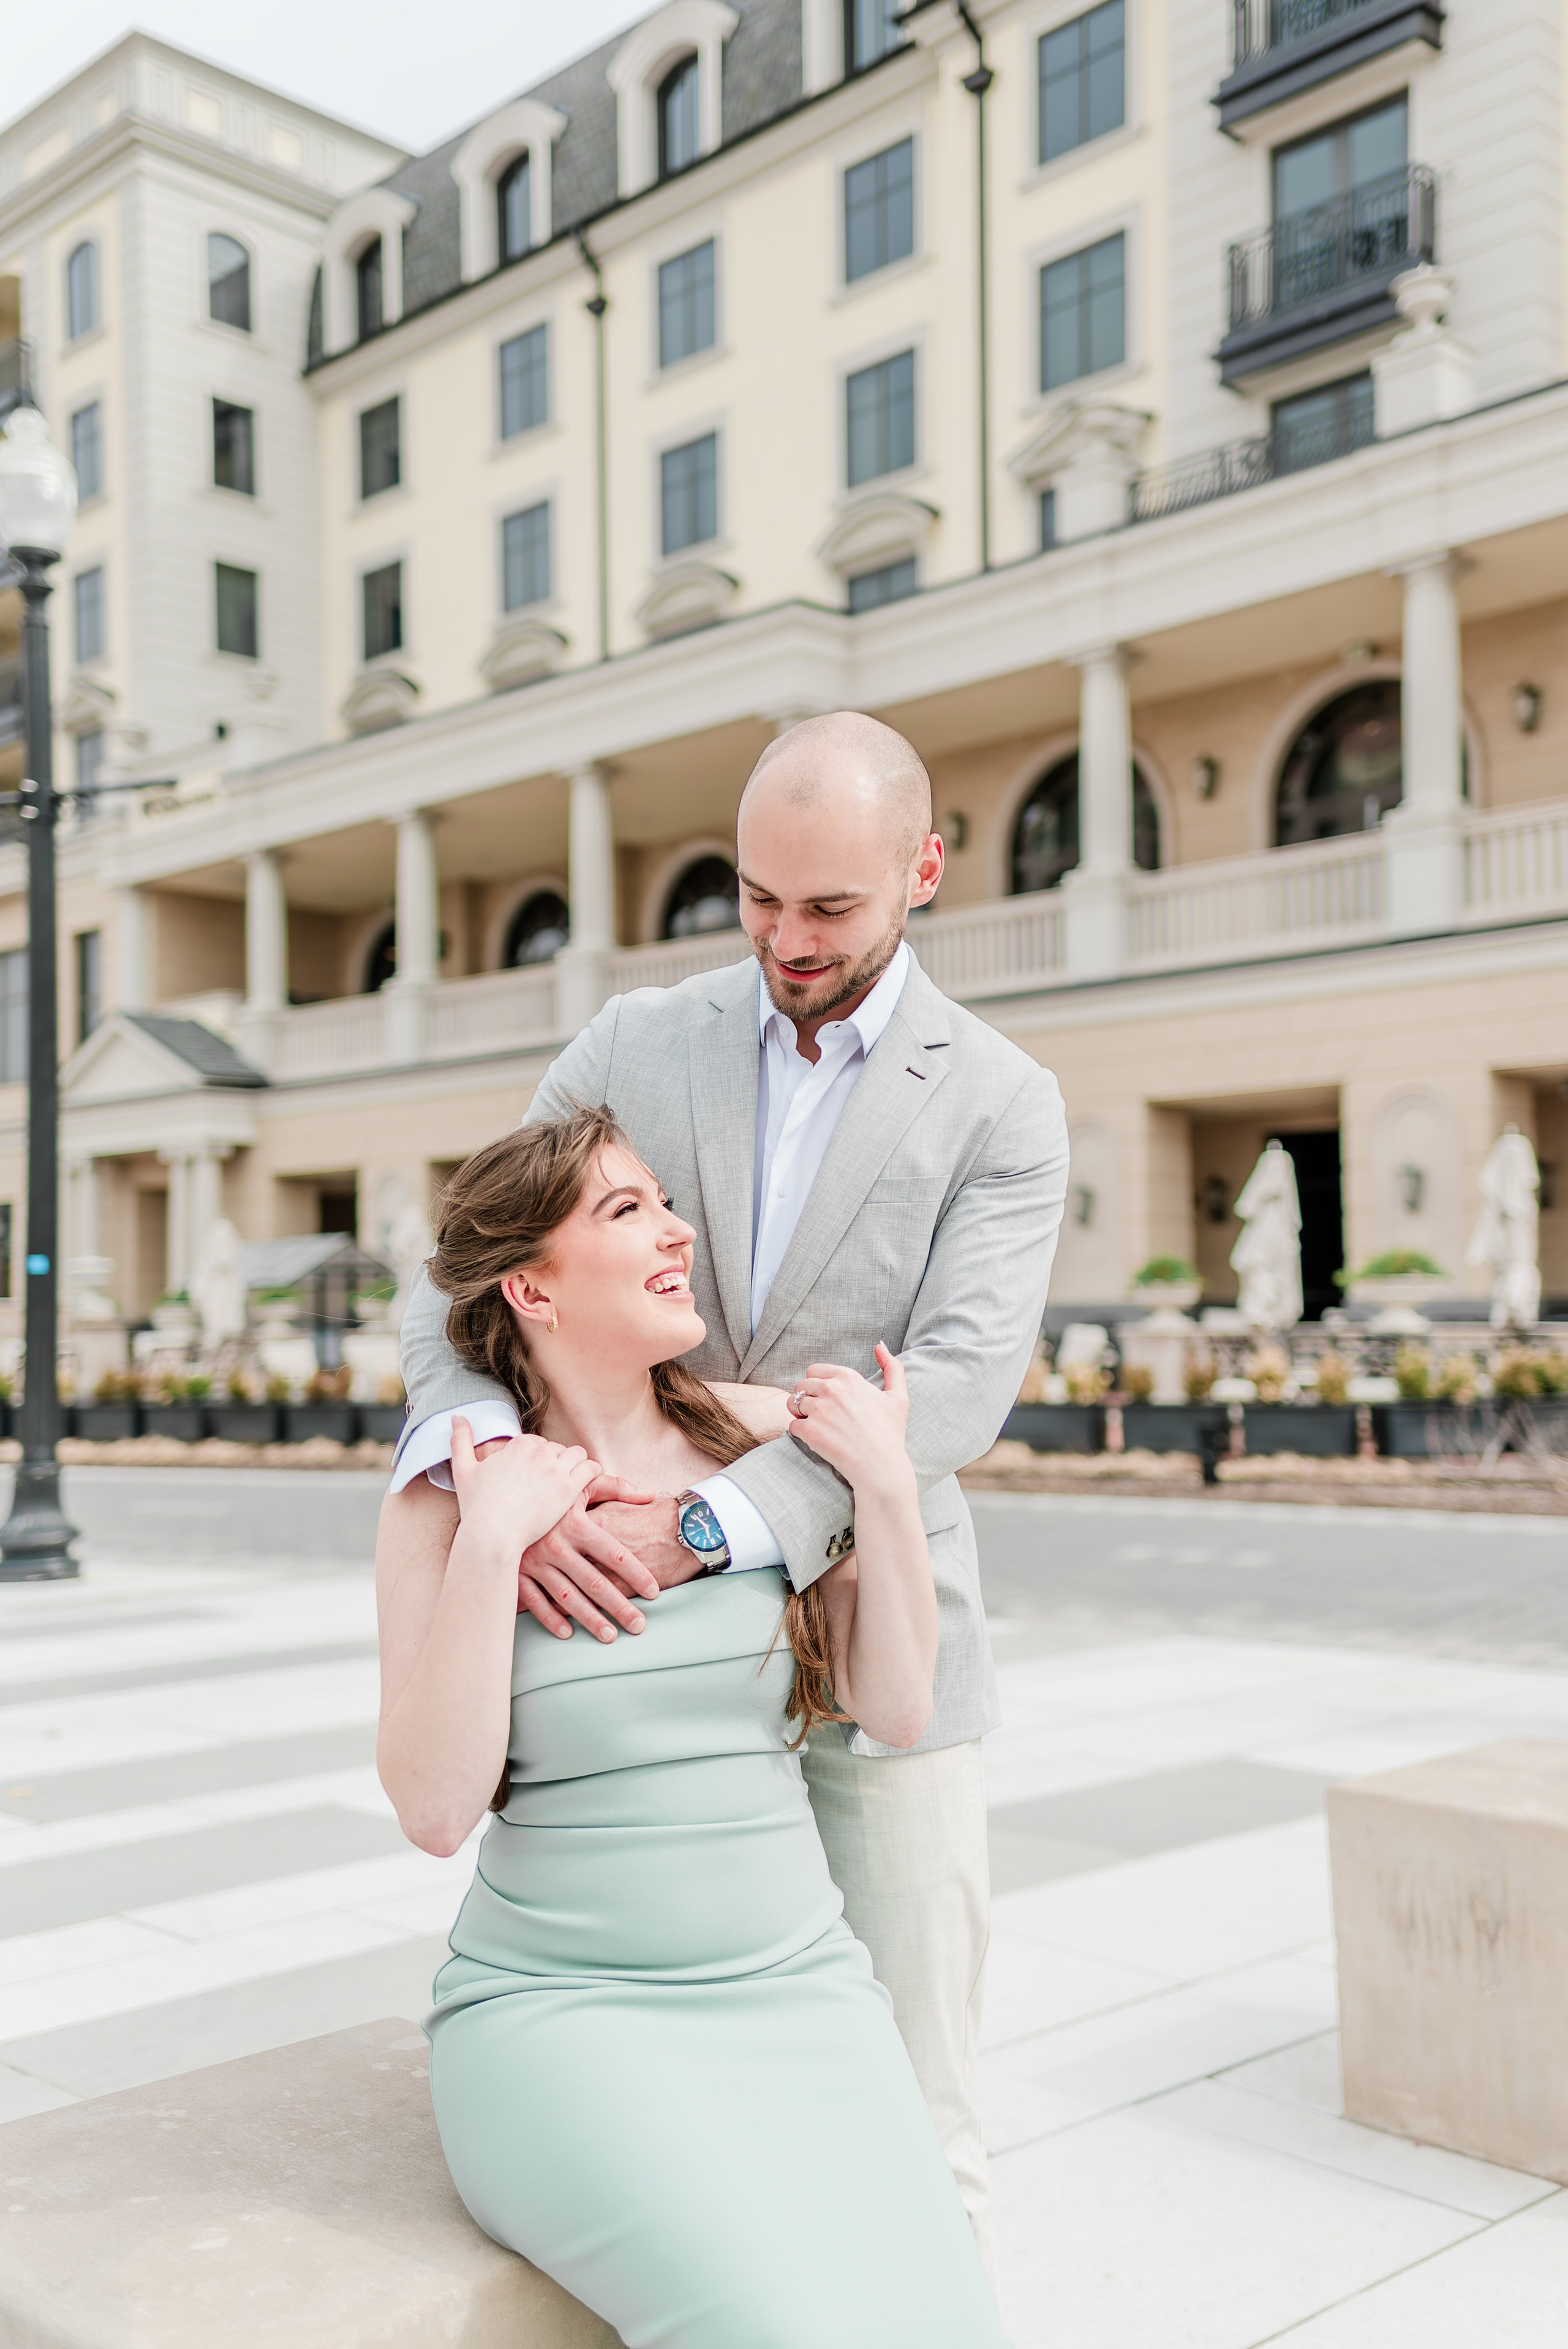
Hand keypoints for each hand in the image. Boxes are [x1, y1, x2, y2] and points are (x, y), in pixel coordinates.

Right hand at [450, 1416, 597, 1555]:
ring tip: (567, 1483)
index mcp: (519, 1444)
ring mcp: (555, 1469)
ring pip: (578, 1455)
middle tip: (548, 1486)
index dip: (536, 1460)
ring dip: (575, 1465)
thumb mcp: (464, 1470)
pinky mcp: (569, 1488)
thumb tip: (456, 1416)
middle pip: (558, 1449)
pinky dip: (591, 1473)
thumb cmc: (477, 1507)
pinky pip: (591, 1469)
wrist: (491, 1535)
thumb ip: (460, 1441)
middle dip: (555, 1464)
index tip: (531, 1479)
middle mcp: (539, 1451)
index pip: (539, 1443)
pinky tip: (584, 1485)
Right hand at [516, 1493, 688, 1645]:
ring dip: (590, 1619)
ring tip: (611, 1636)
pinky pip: (534, 1601)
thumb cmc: (548, 1492)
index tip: (653, 1591)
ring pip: (567, 1597)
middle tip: (639, 1625)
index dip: (635, 1573)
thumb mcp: (580, 1484)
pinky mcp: (515, 1573)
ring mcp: (533, 1561)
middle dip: (619, 1606)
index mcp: (575, 1523)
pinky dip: (550, 1618)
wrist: (499, 1497)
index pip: (613, 1553)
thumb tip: (649, 1496)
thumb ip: (616, 1487)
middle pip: (594, 1581)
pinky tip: (568, 1632)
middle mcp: (555, 1545)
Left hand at [787, 1345, 910, 1494]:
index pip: (814, 1370)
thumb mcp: (898, 1397)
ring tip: (817, 1426)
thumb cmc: (890, 1433)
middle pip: (801, 1385)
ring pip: (793, 1404)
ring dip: (801, 1414)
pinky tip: (816, 1439)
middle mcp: (832, 1389)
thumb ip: (892, 1367)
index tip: (828, 1399)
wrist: (881, 1467)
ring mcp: (819, 1410)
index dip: (818, 1385)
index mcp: (849, 1377)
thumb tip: (879, 1345)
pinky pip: (792, 1425)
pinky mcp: (809, 1430)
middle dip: (807, 1398)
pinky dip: (800, 1433)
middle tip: (822, 1415)